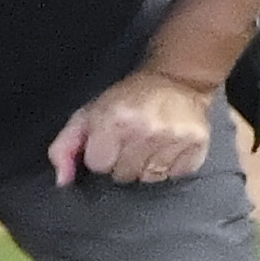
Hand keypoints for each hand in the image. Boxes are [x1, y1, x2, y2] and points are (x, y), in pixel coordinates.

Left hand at [49, 66, 218, 190]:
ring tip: (149, 143)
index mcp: (114, 119)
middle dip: (123, 162)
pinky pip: (174, 176)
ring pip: (148, 179)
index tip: (110, 140)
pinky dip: (170, 166)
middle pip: (123, 176)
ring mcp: (174, 138)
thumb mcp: (89, 114)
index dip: (101, 155)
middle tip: (131, 140)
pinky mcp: (197, 145)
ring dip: (146, 166)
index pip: (98, 165)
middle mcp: (145, 129)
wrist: (177, 79)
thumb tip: (62, 181)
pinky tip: (167, 146)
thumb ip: (65, 147)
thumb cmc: (128, 99)